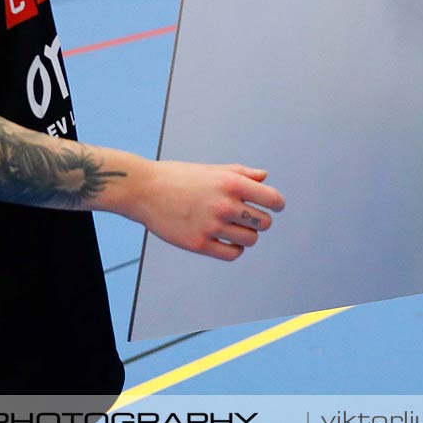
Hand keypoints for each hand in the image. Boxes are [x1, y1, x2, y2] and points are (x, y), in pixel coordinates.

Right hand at [131, 161, 284, 260]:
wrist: (145, 190)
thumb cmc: (179, 177)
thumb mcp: (212, 169)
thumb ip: (241, 174)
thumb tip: (265, 178)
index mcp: (231, 182)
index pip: (272, 199)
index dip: (277, 204)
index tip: (274, 207)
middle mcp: (224, 204)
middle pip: (264, 223)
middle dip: (260, 221)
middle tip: (248, 218)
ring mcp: (211, 225)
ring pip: (250, 240)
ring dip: (246, 235)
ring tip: (234, 228)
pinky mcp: (198, 244)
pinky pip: (232, 253)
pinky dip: (234, 249)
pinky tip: (226, 240)